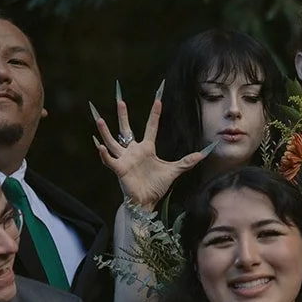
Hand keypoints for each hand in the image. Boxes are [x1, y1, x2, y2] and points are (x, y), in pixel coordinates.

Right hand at [91, 82, 210, 208]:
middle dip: (123, 116)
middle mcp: (133, 151)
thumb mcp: (174, 171)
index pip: (151, 127)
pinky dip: (105, 154)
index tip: (158, 101)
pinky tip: (101, 146)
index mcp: (147, 149)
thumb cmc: (156, 186)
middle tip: (120, 101)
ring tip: (99, 120)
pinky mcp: (119, 169)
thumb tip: (202, 155)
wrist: (147, 201)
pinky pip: (110, 160)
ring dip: (105, 132)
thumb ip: (186, 162)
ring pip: (113, 142)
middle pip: (126, 129)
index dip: (154, 115)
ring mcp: (125, 159)